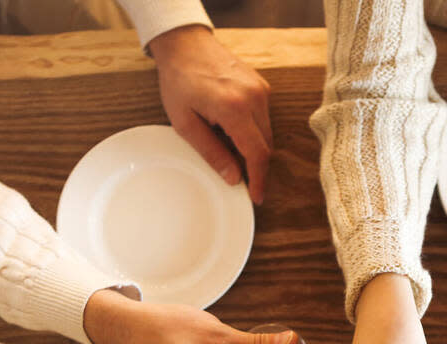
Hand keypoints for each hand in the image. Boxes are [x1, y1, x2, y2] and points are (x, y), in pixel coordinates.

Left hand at [150, 25, 271, 203]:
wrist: (185, 44)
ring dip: (254, 148)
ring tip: (230, 149)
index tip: (256, 196)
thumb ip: (211, 153)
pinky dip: (253, 132)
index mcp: (234, 108)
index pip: (256, 154)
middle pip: (266, 146)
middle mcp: (254, 98)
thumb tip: (233, 178)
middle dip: (256, 167)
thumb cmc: (178, 81)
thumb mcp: (185, 123)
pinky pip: (264, 119)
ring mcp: (261, 90)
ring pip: (267, 134)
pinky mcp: (261, 86)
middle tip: (242, 181)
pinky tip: (233, 130)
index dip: (258, 180)